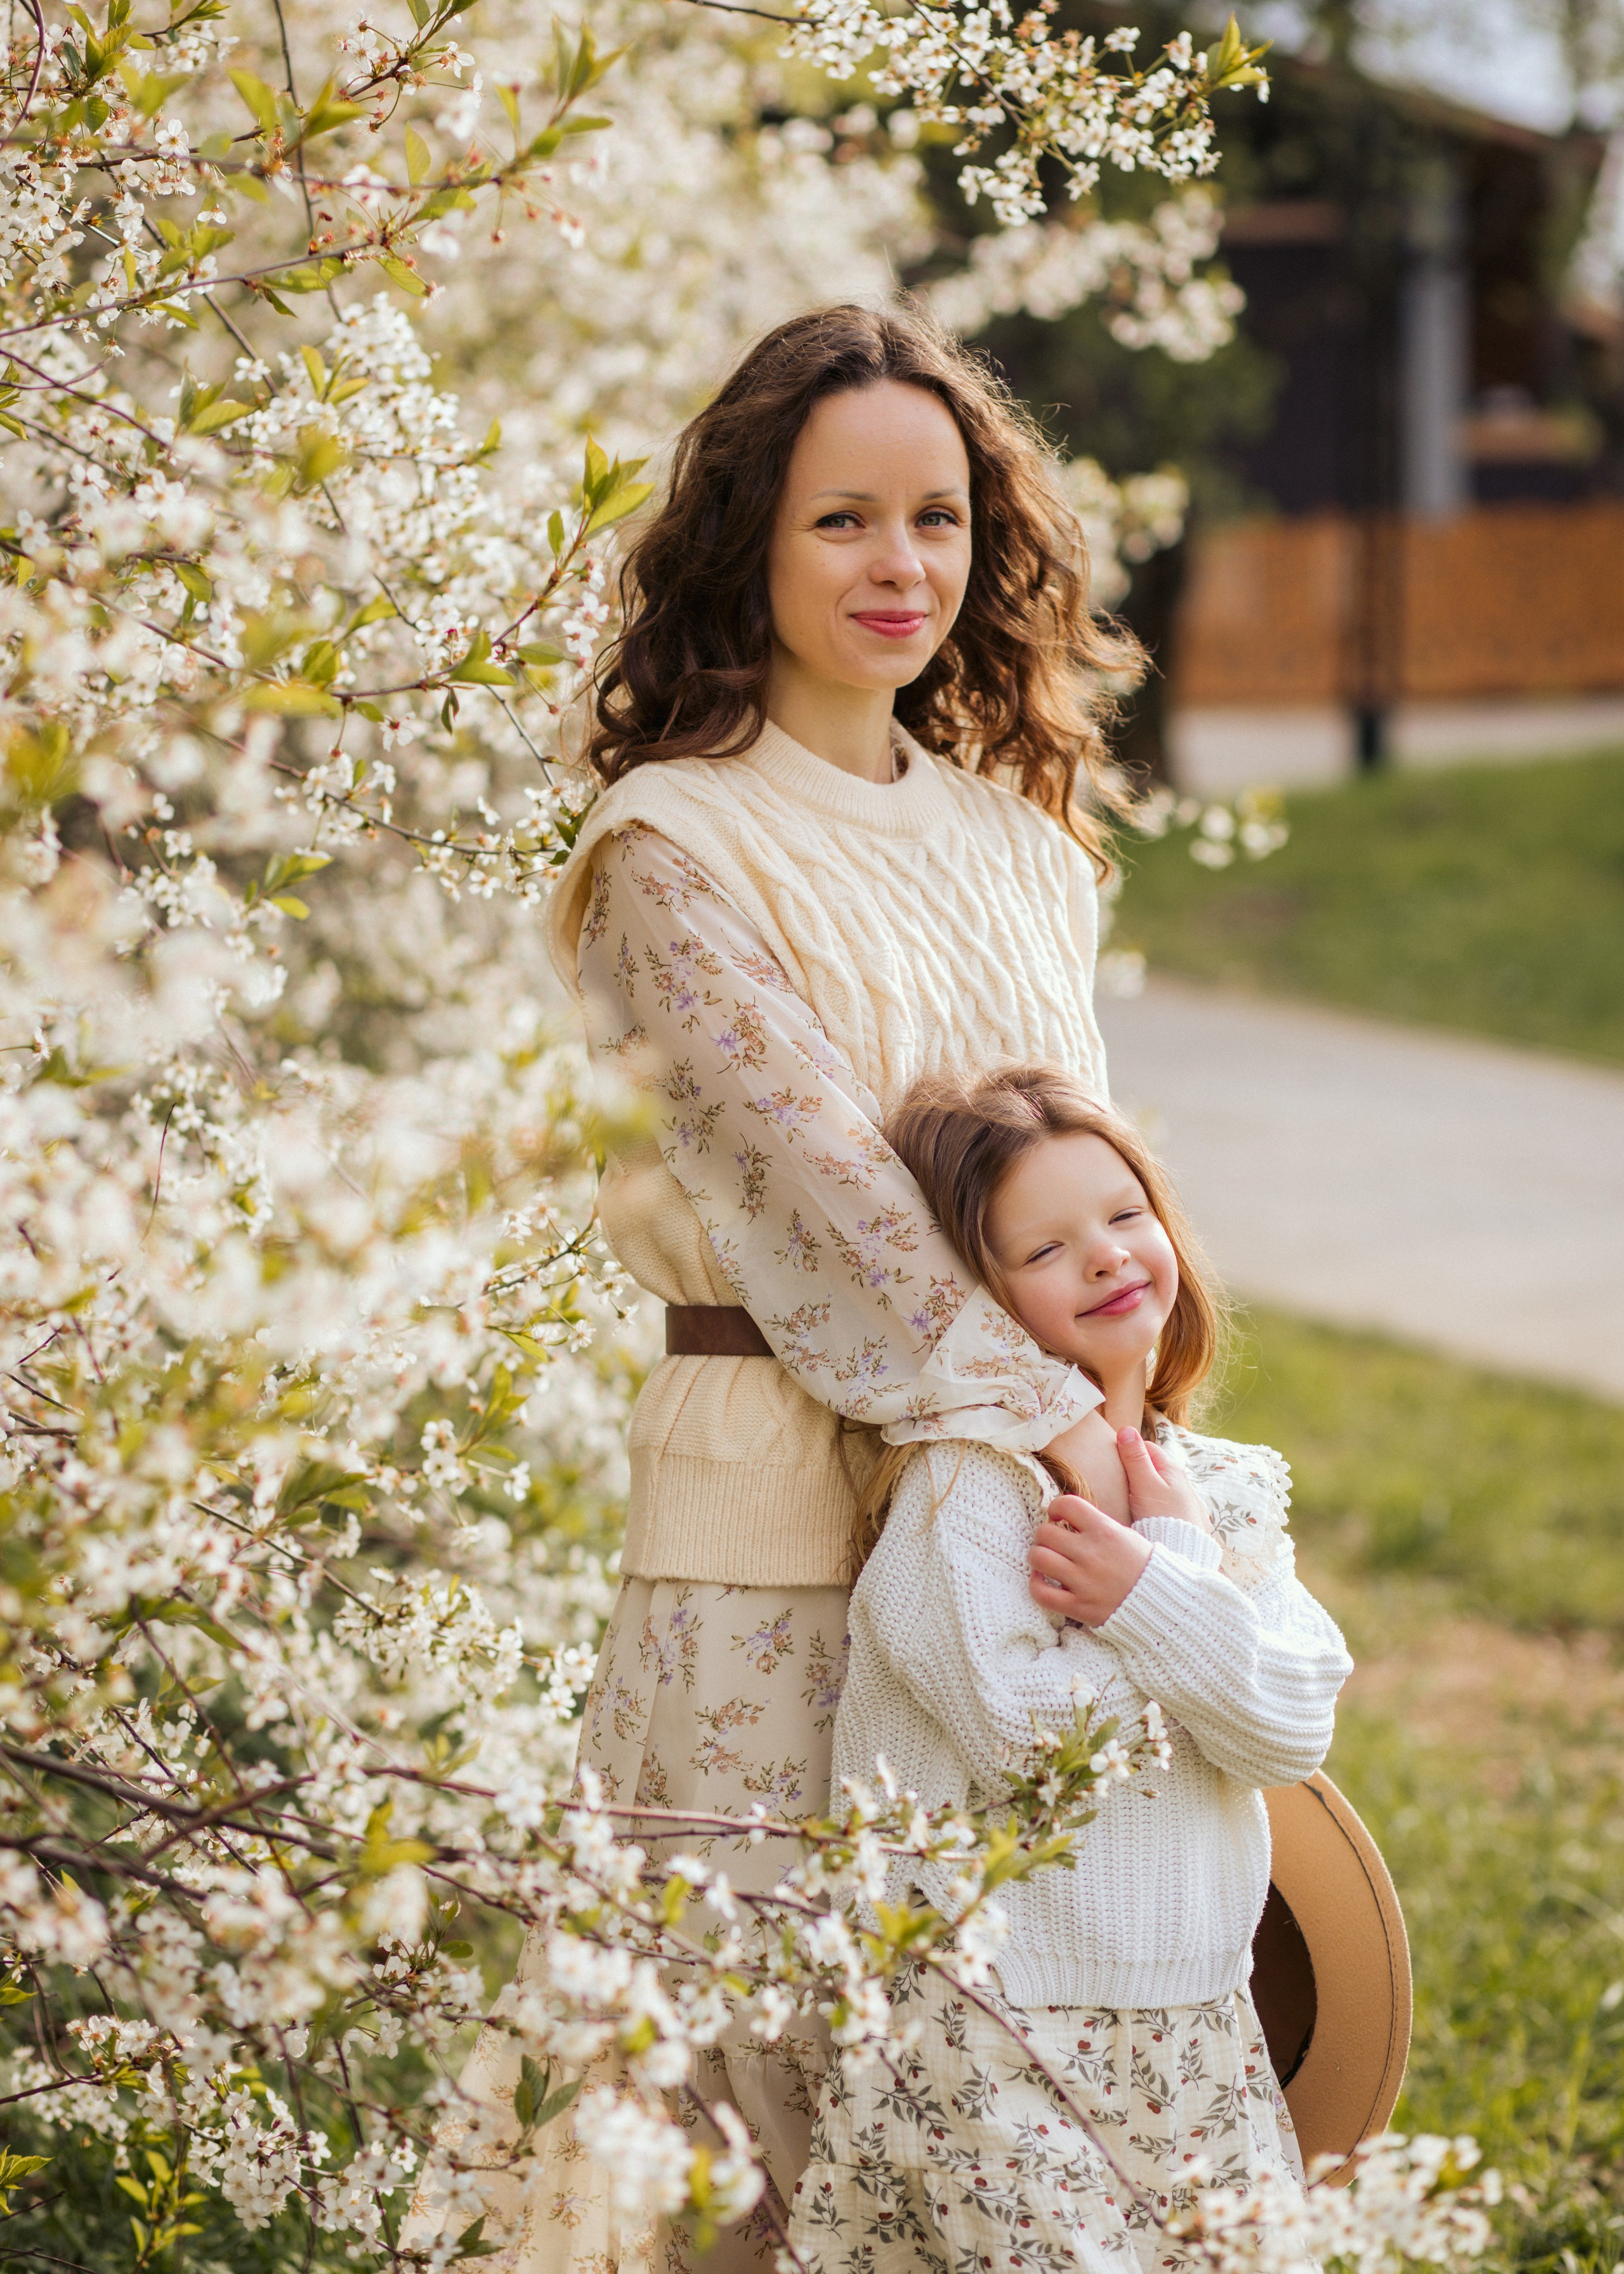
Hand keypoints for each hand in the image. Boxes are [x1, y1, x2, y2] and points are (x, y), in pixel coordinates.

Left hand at [1029, 1495, 1151, 1626]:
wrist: (1162, 1603)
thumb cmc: (1143, 1566)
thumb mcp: (1125, 1535)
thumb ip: (1097, 1525)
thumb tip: (1067, 1516)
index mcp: (1105, 1531)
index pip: (1066, 1504)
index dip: (1055, 1507)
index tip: (1057, 1516)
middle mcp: (1091, 1553)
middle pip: (1045, 1532)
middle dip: (1044, 1534)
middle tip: (1052, 1541)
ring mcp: (1083, 1581)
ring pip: (1038, 1558)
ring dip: (1037, 1556)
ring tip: (1045, 1559)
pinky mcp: (1079, 1606)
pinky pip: (1042, 1593)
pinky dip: (1036, 1585)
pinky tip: (1042, 1580)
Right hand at [1117, 1426, 1211, 1533]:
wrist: (1183, 1552)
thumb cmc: (1161, 1517)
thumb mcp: (1144, 1484)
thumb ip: (1135, 1458)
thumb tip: (1126, 1429)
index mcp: (1172, 1469)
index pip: (1146, 1447)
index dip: (1128, 1451)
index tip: (1114, 1463)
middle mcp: (1184, 1483)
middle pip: (1155, 1468)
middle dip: (1137, 1472)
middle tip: (1120, 1485)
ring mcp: (1189, 1503)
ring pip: (1162, 1489)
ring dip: (1148, 1491)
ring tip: (1133, 1504)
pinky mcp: (1190, 1521)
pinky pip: (1170, 1507)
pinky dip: (1159, 1507)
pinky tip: (1151, 1518)